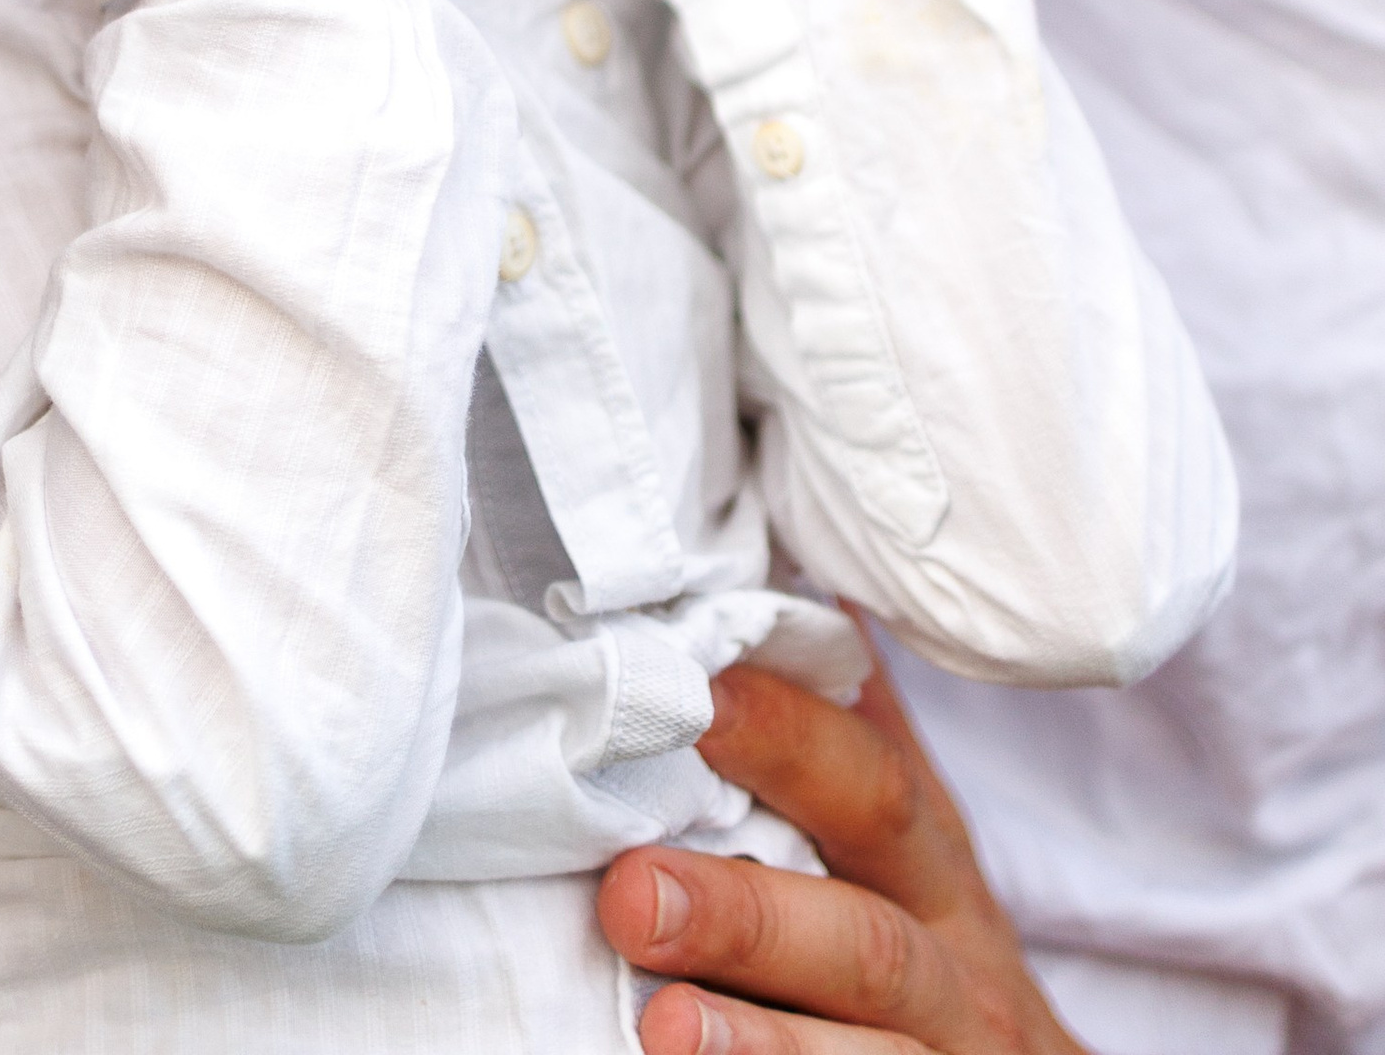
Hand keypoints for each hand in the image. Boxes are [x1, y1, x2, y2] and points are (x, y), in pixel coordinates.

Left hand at [596, 659, 1085, 1051]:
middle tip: (629, 893)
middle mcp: (952, 974)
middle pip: (864, 943)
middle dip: (746, 916)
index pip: (872, 789)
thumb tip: (778, 573)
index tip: (694, 699)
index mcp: (933, 873)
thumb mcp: (914, 844)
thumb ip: (846, 729)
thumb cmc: (937, 949)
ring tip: (662, 1026)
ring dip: (760, 1043)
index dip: (787, 739)